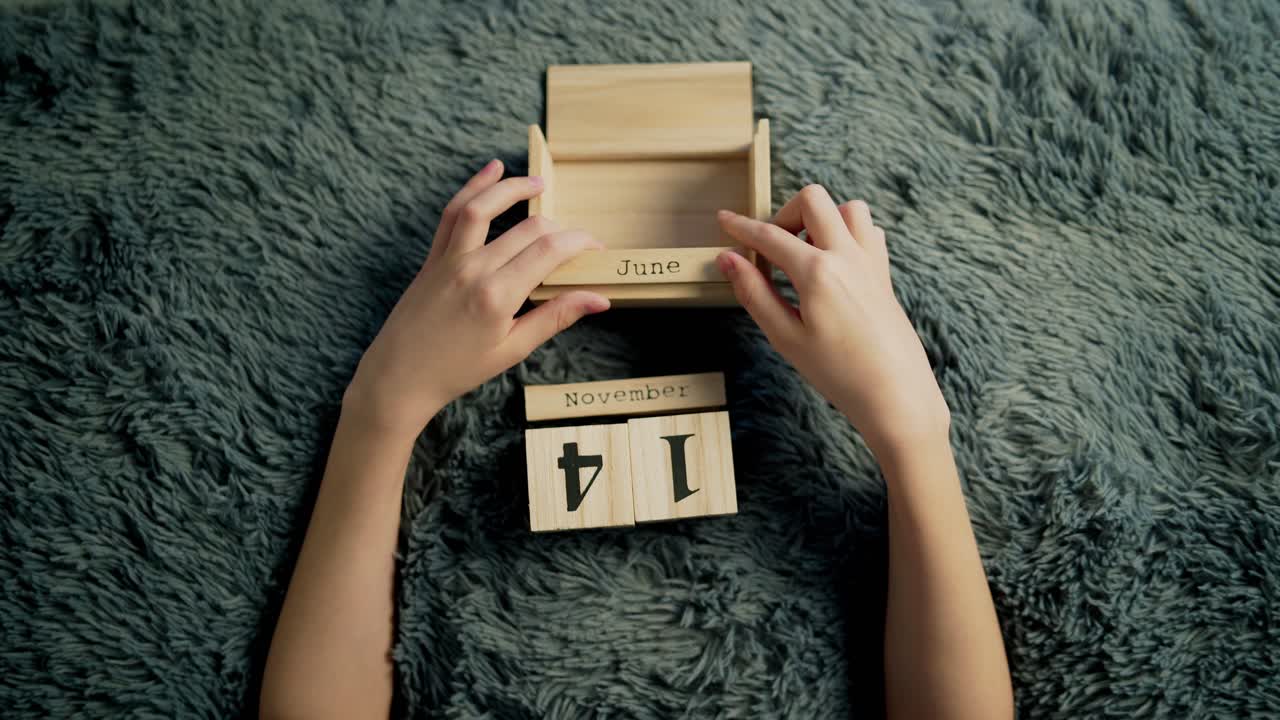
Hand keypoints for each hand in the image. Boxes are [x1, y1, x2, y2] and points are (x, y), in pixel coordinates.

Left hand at [345, 160, 609, 437]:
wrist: (400, 376)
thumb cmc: (458, 369)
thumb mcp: (513, 349)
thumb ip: (555, 317)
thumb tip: (599, 299)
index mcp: (498, 296)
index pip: (549, 252)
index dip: (579, 243)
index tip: (595, 250)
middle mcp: (474, 270)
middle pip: (527, 230)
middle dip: (559, 228)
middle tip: (576, 241)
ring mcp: (450, 259)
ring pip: (484, 207)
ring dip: (514, 189)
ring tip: (539, 183)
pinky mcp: (433, 257)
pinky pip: (452, 213)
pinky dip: (473, 187)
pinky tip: (492, 170)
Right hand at [715, 186, 948, 459]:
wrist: (896, 394)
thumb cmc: (838, 373)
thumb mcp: (786, 338)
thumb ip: (754, 294)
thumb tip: (728, 260)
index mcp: (818, 272)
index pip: (770, 236)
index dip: (741, 226)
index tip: (724, 219)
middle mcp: (847, 256)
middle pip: (813, 200)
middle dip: (785, 214)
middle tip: (773, 249)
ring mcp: (871, 261)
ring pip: (847, 207)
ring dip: (821, 219)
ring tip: (805, 253)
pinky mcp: (884, 273)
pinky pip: (869, 231)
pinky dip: (848, 233)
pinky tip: (834, 262)